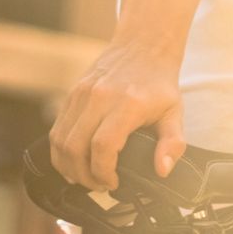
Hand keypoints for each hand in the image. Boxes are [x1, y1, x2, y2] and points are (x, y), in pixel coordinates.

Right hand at [49, 39, 185, 190]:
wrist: (142, 47)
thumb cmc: (159, 85)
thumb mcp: (175, 114)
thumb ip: (173, 144)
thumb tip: (162, 170)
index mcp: (126, 105)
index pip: (102, 146)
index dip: (103, 172)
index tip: (113, 184)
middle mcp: (98, 98)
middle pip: (75, 147)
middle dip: (84, 176)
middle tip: (100, 187)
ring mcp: (80, 94)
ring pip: (60, 139)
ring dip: (68, 166)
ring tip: (85, 179)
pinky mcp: (71, 94)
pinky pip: (57, 129)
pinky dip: (60, 151)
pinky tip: (72, 164)